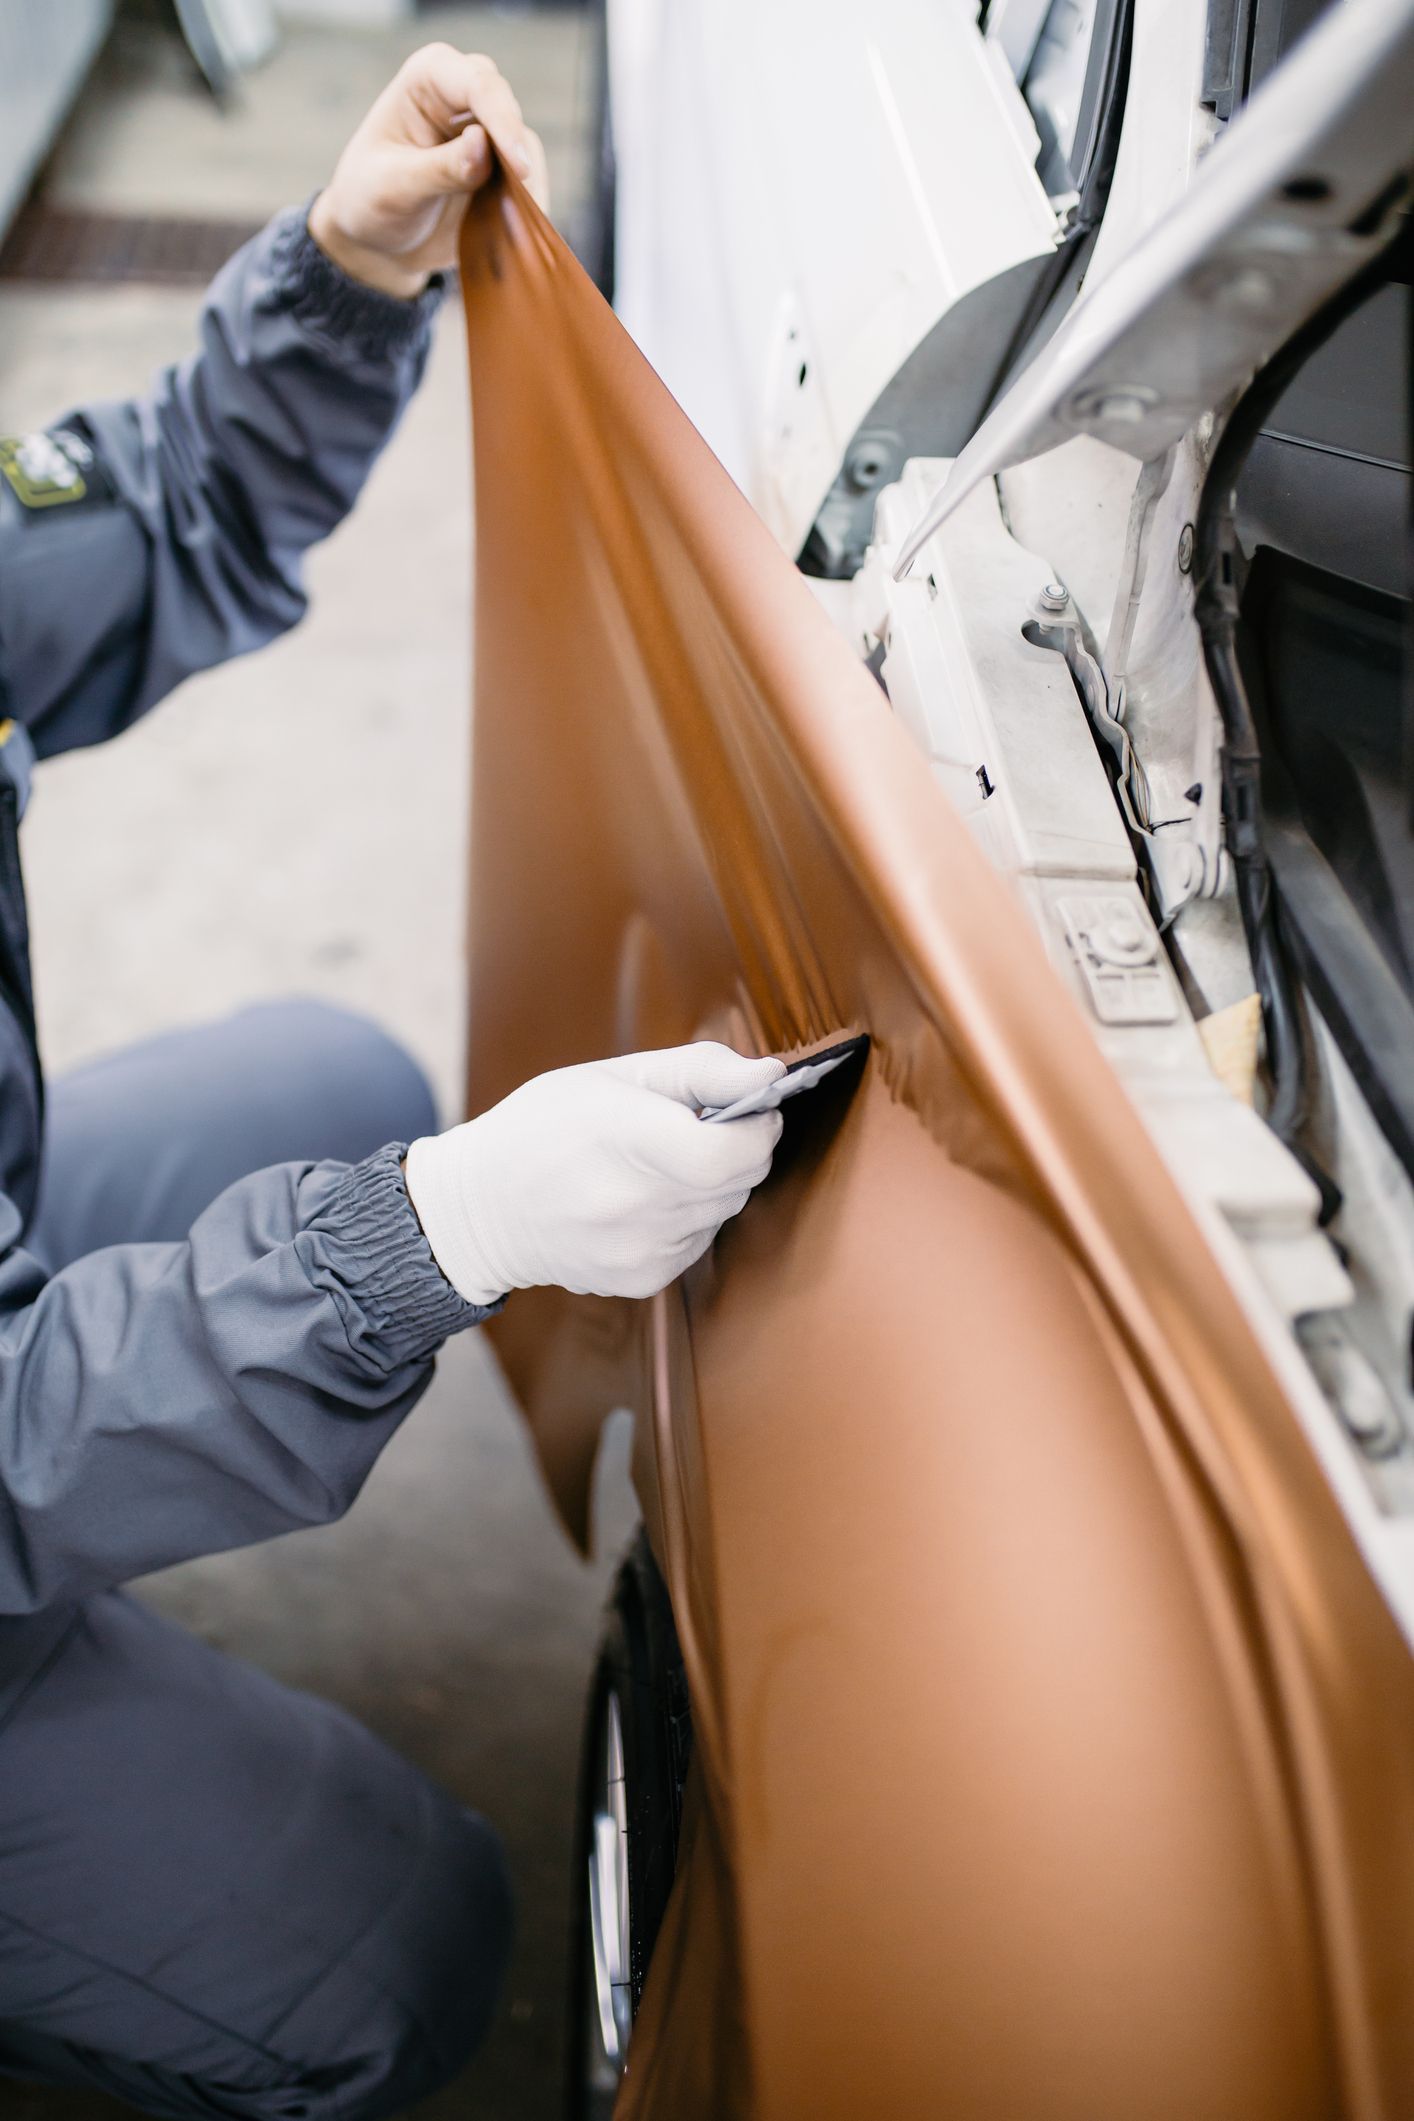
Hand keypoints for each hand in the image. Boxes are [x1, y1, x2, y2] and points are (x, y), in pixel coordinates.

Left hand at [308, 44, 548, 300]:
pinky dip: (526, 206)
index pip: (477, 85)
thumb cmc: (370, 201)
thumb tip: (483, 145)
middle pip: (507, 107)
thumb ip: (439, 168)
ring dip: (525, 187)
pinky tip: (515, 231)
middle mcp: (461, 94)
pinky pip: (528, 181)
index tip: (520, 169)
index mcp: (427, 78)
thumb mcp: (394, 187)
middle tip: (523, 199)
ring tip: (513, 226)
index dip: (503, 122)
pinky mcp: (500, 166)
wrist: (376, 241)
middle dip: (516, 151)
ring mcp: (484, 129)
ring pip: (524, 146)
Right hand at [404, 1045, 786, 1304]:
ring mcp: (639, 1248)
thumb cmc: (546, 1126)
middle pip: (741, 1178)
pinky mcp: (643, 1279)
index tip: (751, 1109)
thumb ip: (702, 1070)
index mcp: (624, 1136)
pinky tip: (641, 1200)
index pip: (734, 1152)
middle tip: (697, 1128)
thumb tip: (774, 1076)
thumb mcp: (614, 1075)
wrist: (482, 1209)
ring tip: (657, 1165)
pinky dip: (687, 1216)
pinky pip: (700, 1238)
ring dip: (712, 1183)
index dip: (759, 1127)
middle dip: (739, 1148)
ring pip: (726, 1208)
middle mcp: (633, 1202)